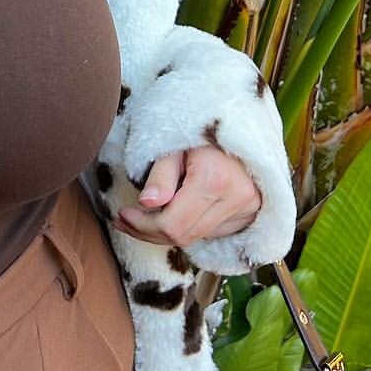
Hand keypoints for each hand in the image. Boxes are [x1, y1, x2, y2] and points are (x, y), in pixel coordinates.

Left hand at [114, 145, 262, 246]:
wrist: (237, 131)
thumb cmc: (200, 136)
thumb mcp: (173, 147)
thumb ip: (160, 176)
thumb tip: (146, 202)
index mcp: (215, 180)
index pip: (172, 223)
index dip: (142, 226)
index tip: (122, 215)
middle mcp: (235, 199)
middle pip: (183, 236)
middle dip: (148, 232)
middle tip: (124, 221)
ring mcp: (246, 210)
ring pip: (195, 239)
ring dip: (164, 234)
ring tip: (141, 220)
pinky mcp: (248, 217)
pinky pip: (208, 234)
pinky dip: (185, 228)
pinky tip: (171, 215)